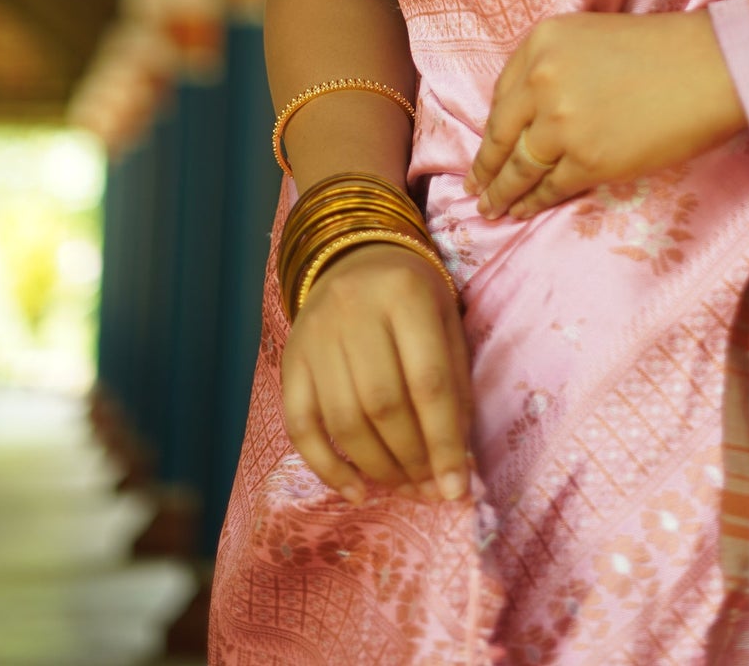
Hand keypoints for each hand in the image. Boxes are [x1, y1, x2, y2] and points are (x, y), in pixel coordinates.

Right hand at [280, 241, 472, 503]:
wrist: (355, 258)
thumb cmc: (413, 297)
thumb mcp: (446, 320)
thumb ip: (455, 384)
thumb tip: (458, 463)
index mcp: (405, 293)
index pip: (427, 381)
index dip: (444, 441)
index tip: (457, 488)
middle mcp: (354, 310)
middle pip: (383, 404)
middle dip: (411, 459)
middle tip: (431, 489)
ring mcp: (315, 335)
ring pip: (344, 420)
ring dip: (377, 468)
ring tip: (404, 488)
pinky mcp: (290, 360)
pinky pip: (301, 426)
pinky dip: (328, 467)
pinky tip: (356, 491)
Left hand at [464, 10, 745, 222]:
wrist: (710, 67)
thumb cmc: (661, 50)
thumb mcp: (589, 37)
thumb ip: (553, 68)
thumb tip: (529, 119)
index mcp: (540, 42)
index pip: (502, 95)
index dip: (492, 130)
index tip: (484, 149)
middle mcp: (541, 79)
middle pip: (501, 134)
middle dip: (485, 167)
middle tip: (474, 188)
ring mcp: (562, 122)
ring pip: (520, 167)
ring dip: (502, 192)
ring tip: (491, 208)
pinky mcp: (588, 159)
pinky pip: (551, 187)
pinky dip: (535, 203)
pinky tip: (525, 211)